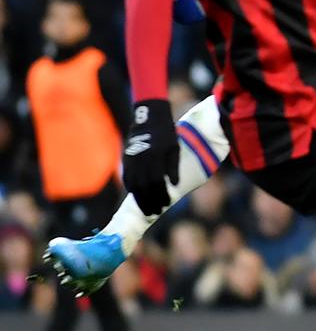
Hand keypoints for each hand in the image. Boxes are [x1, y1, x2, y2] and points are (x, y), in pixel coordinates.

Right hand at [122, 99, 179, 215]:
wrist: (148, 117)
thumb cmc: (166, 133)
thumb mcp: (174, 148)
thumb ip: (173, 167)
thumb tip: (174, 185)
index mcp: (154, 158)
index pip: (157, 183)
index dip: (161, 196)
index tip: (166, 205)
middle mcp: (141, 161)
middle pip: (143, 188)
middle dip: (149, 202)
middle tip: (155, 213)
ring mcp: (131, 160)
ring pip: (133, 185)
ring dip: (139, 199)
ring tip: (146, 209)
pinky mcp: (126, 159)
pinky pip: (127, 178)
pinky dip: (132, 189)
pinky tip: (137, 196)